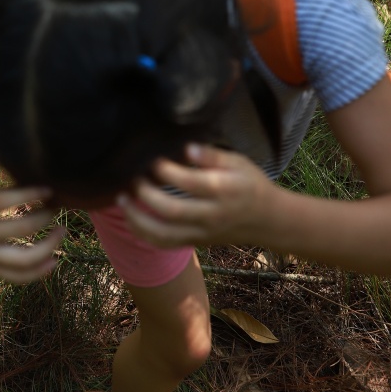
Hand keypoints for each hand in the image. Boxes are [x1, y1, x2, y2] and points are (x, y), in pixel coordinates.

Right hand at [0, 150, 62, 282]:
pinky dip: (36, 274)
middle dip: (42, 219)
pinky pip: (14, 277)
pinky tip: (54, 262)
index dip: (27, 196)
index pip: (1, 203)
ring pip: (19, 262)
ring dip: (46, 250)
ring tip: (62, 232)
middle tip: (58, 207)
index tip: (48, 189)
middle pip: (17, 232)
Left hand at [117, 144, 277, 248]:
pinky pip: (165, 243)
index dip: (166, 170)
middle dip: (146, 194)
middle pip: (172, 210)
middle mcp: (212, 215)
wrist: (268, 221)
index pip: (190, 182)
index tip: (153, 158)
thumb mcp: (239, 162)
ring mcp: (202, 233)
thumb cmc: (251, 185)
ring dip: (137, 219)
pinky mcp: (196, 242)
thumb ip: (212, 156)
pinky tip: (131, 217)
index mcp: (224, 191)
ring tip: (122, 199)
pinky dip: (144, 233)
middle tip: (133, 177)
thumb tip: (186, 148)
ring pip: (164, 234)